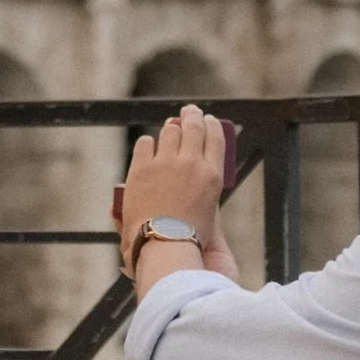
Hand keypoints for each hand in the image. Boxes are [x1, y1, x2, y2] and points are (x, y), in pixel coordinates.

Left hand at [118, 107, 228, 266]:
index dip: (212, 125)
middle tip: (190, 111)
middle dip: (192, 116)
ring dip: (170, 129)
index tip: (208, 120)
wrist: (165, 248)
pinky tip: (148, 147)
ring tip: (170, 127)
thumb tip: (199, 179)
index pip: (216, 138)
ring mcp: (166, 164)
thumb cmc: (187, 240)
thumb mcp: (209, 215)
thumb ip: (204, 193)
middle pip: (194, 127)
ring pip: (170, 131)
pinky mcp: (142, 168)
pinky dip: (148, 144)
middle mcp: (192, 164)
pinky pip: (145, 143)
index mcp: (212, 176)